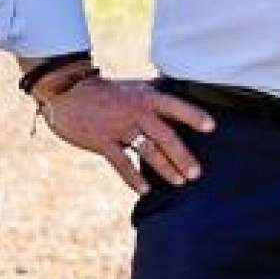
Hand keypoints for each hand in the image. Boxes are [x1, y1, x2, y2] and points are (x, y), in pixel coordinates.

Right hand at [38, 77, 216, 194]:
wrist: (68, 93)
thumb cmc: (109, 92)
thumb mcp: (135, 88)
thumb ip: (157, 97)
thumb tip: (185, 100)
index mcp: (147, 97)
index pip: (175, 106)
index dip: (193, 116)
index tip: (211, 127)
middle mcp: (136, 112)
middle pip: (165, 136)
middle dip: (182, 156)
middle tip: (196, 173)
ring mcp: (118, 128)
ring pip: (147, 151)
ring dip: (165, 168)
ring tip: (180, 182)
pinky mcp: (102, 142)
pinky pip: (121, 163)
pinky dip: (133, 178)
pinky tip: (145, 190)